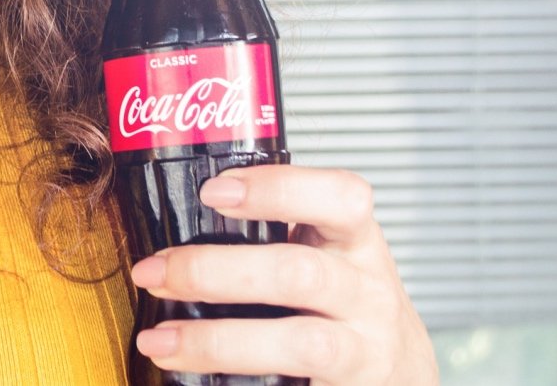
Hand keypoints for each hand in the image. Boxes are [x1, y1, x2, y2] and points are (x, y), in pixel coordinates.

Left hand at [128, 164, 439, 384]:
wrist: (401, 376)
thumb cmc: (346, 306)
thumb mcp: (328, 255)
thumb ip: (275, 239)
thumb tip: (175, 236)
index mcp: (355, 242)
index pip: (340, 198)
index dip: (279, 190)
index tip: (213, 191)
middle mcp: (368, 292)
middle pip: (299, 272)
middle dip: (216, 271)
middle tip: (155, 272)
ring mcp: (366, 348)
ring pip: (300, 342)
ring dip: (217, 340)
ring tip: (159, 339)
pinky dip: (233, 380)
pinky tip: (190, 375)